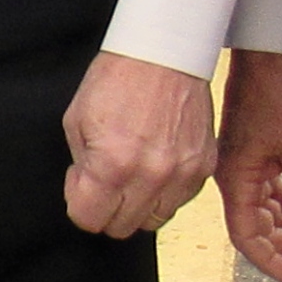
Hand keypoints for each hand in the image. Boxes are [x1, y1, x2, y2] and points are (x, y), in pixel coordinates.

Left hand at [62, 50, 215, 238]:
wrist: (164, 54)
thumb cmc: (118, 78)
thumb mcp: (77, 121)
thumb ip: (81, 166)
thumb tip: (86, 193)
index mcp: (113, 165)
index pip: (89, 219)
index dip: (79, 203)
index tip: (81, 185)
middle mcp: (151, 175)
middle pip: (121, 227)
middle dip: (106, 208)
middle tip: (104, 179)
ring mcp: (182, 174)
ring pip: (153, 221)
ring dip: (137, 205)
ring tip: (131, 174)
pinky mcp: (204, 168)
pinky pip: (179, 201)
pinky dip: (165, 192)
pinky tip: (155, 166)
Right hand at [216, 49, 281, 281]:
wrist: (266, 61)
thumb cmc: (278, 98)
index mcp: (238, 181)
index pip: (248, 237)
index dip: (270, 261)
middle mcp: (237, 180)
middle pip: (261, 228)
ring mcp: (246, 170)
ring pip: (270, 212)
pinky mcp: (256, 158)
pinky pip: (274, 193)